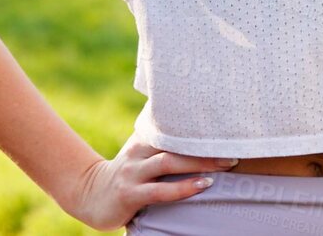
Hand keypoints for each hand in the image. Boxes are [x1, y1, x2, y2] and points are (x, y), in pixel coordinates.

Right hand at [61, 133, 240, 230]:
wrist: (89, 195)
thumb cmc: (125, 176)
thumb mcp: (140, 156)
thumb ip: (162, 146)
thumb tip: (196, 136)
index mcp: (142, 141)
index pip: (172, 129)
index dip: (197, 127)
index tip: (224, 126)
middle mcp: (138, 153)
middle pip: (175, 143)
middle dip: (205, 147)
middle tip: (234, 150)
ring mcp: (133, 173)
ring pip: (168, 163)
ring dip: (199, 164)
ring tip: (224, 165)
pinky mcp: (130, 195)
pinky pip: (160, 191)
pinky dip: (183, 188)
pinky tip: (202, 186)